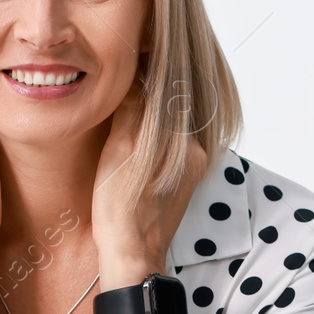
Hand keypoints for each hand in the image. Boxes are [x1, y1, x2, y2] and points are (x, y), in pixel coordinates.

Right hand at [92, 73, 209, 276]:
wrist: (131, 256)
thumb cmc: (121, 208)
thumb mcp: (119, 149)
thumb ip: (133, 108)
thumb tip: (137, 74)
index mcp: (183, 140)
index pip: (168, 90)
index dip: (147, 72)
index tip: (130, 58)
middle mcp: (194, 152)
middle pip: (169, 109)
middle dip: (147, 95)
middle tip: (121, 81)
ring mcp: (190, 168)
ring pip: (167, 129)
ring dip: (147, 118)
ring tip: (121, 112)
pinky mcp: (181, 183)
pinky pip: (166, 149)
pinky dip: (150, 140)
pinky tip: (130, 144)